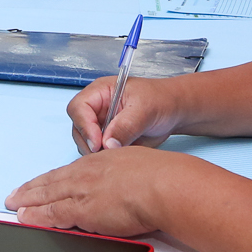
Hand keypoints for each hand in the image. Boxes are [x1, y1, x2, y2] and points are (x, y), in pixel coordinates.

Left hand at [6, 144, 176, 235]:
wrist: (164, 185)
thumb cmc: (161, 177)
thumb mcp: (139, 167)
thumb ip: (125, 177)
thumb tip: (125, 187)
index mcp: (101, 161)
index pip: (69, 170)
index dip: (52, 178)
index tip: (41, 182)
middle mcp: (87, 172)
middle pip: (52, 181)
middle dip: (32, 188)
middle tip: (15, 194)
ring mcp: (83, 190)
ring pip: (47, 195)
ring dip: (28, 201)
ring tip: (13, 205)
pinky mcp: (82, 209)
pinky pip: (52, 213)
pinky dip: (36, 216)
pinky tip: (25, 218)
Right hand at [65, 74, 181, 153]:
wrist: (173, 113)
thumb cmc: (160, 100)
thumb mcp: (144, 109)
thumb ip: (125, 125)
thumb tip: (107, 144)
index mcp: (100, 92)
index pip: (78, 108)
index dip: (84, 126)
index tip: (97, 143)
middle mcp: (96, 109)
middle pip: (78, 128)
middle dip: (90, 143)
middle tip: (109, 153)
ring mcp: (100, 126)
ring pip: (86, 144)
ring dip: (99, 153)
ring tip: (121, 153)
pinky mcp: (108, 141)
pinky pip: (99, 153)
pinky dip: (107, 158)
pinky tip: (123, 157)